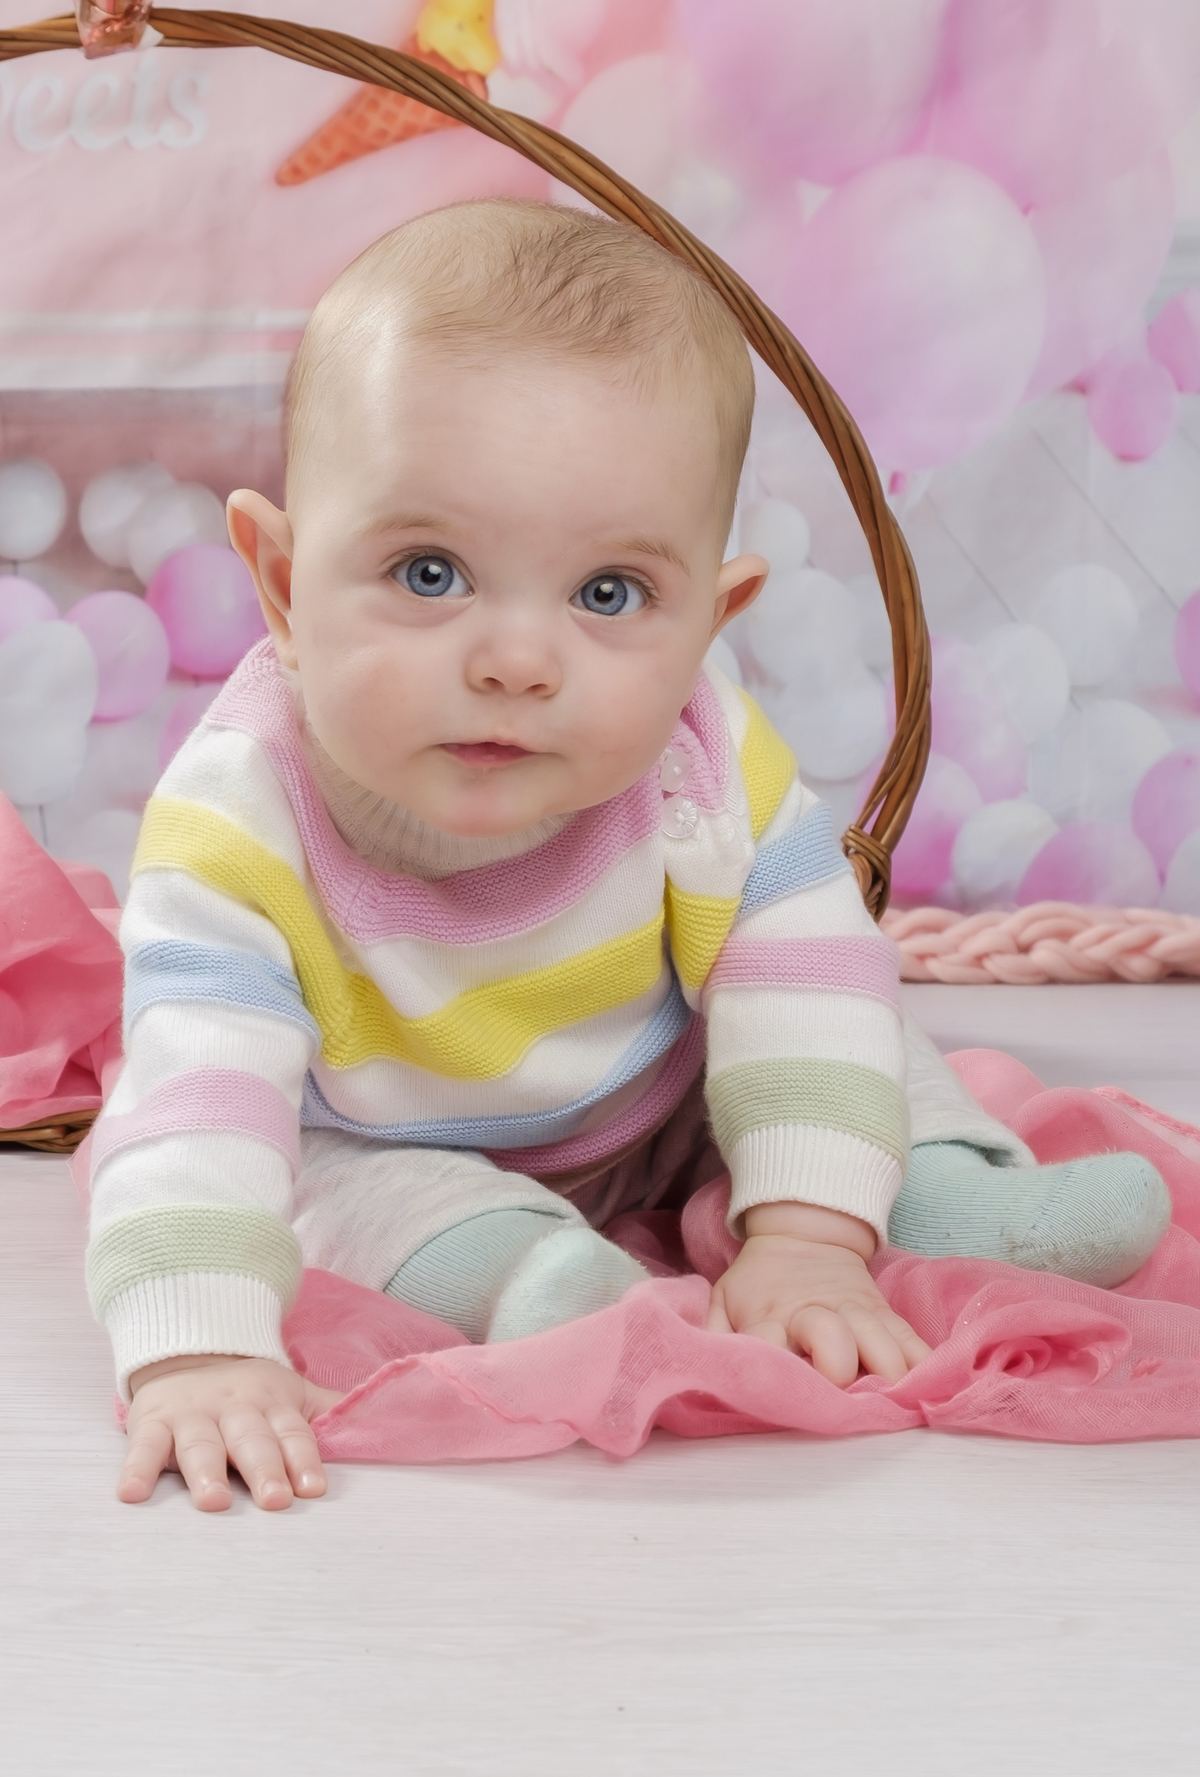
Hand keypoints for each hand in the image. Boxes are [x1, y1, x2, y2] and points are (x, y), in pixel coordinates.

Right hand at [120, 1354, 342, 1512]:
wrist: (188, 1350)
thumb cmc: (251, 1391)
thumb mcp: (292, 1393)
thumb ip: (330, 1411)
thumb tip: (386, 1422)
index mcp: (272, 1404)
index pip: (293, 1433)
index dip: (304, 1459)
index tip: (314, 1489)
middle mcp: (234, 1409)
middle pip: (251, 1440)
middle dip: (264, 1469)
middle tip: (275, 1501)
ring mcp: (192, 1415)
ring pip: (200, 1445)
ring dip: (206, 1473)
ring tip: (214, 1503)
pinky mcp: (151, 1422)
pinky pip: (143, 1447)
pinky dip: (136, 1470)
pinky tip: (132, 1495)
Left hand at [706, 1202, 931, 1386]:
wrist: (804, 1234)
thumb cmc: (759, 1282)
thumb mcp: (723, 1300)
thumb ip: (714, 1338)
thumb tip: (708, 1376)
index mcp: (769, 1315)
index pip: (768, 1349)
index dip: (774, 1379)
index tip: (779, 1403)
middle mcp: (816, 1313)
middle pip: (834, 1345)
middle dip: (836, 1377)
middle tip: (836, 1406)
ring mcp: (857, 1312)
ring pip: (882, 1345)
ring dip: (886, 1380)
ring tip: (886, 1409)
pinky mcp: (886, 1312)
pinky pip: (913, 1342)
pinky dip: (922, 1369)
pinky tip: (925, 1393)